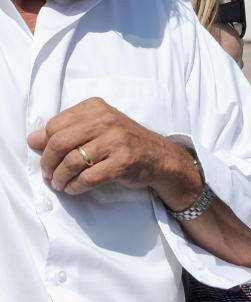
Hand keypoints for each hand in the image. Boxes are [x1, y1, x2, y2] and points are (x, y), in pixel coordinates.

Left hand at [26, 97, 199, 208]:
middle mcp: (106, 121)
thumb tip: (33, 140)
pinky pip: (90, 177)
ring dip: (61, 177)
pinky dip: (77, 186)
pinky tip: (75, 189)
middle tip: (49, 175)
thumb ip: (67, 131)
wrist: (160, 157)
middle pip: (60, 142)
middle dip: (49, 163)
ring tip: (60, 184)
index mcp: (96, 108)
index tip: (46, 158)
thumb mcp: (97, 129)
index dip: (45, 145)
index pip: (56, 124)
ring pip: (73, 161)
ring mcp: (116, 141)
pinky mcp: (123, 162)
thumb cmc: (125, 143)